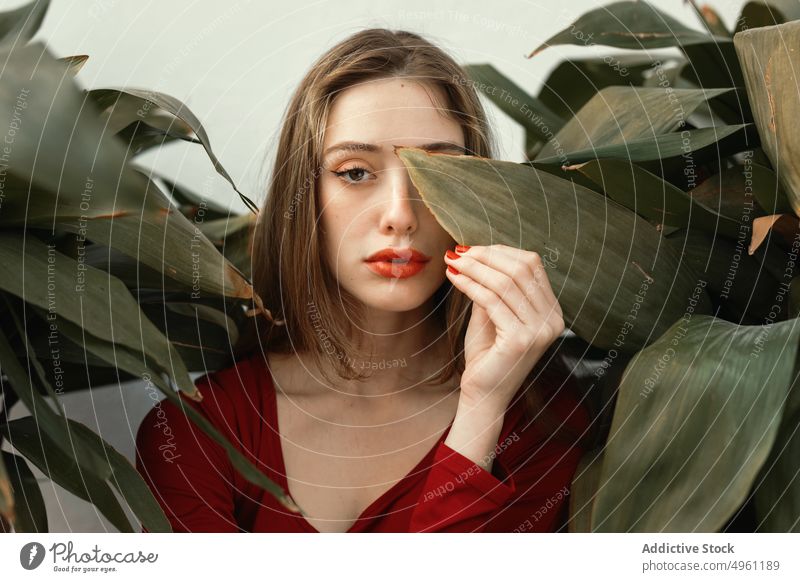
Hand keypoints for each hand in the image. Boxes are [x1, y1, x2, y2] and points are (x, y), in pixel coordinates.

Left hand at [444, 244, 564, 410]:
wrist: (484, 393)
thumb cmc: (487, 353)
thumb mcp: (492, 313)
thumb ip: (492, 286)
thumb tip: (475, 253)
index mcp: (552, 311)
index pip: (532, 265)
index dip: (501, 251)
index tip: (472, 248)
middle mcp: (552, 320)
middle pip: (521, 269)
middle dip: (486, 256)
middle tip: (459, 252)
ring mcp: (540, 331)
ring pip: (505, 282)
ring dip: (475, 268)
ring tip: (453, 262)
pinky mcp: (521, 340)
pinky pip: (492, 300)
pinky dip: (470, 285)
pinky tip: (454, 279)